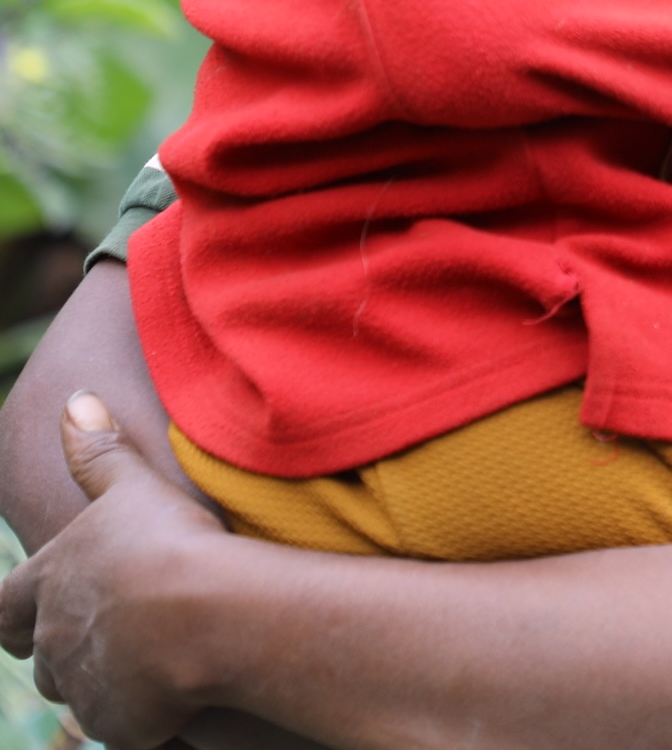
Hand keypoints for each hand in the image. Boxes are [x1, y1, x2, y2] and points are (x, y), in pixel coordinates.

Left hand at [0, 394, 228, 749]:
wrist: (205, 617)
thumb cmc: (165, 543)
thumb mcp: (131, 487)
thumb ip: (100, 451)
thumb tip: (74, 399)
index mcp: (46, 586)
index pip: (0, 608)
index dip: (9, 610)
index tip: (17, 615)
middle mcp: (53, 641)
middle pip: (40, 655)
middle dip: (63, 648)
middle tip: (98, 636)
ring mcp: (84, 686)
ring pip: (79, 691)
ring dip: (101, 679)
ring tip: (145, 664)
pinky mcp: (121, 723)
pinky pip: (123, 723)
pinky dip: (142, 712)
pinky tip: (177, 693)